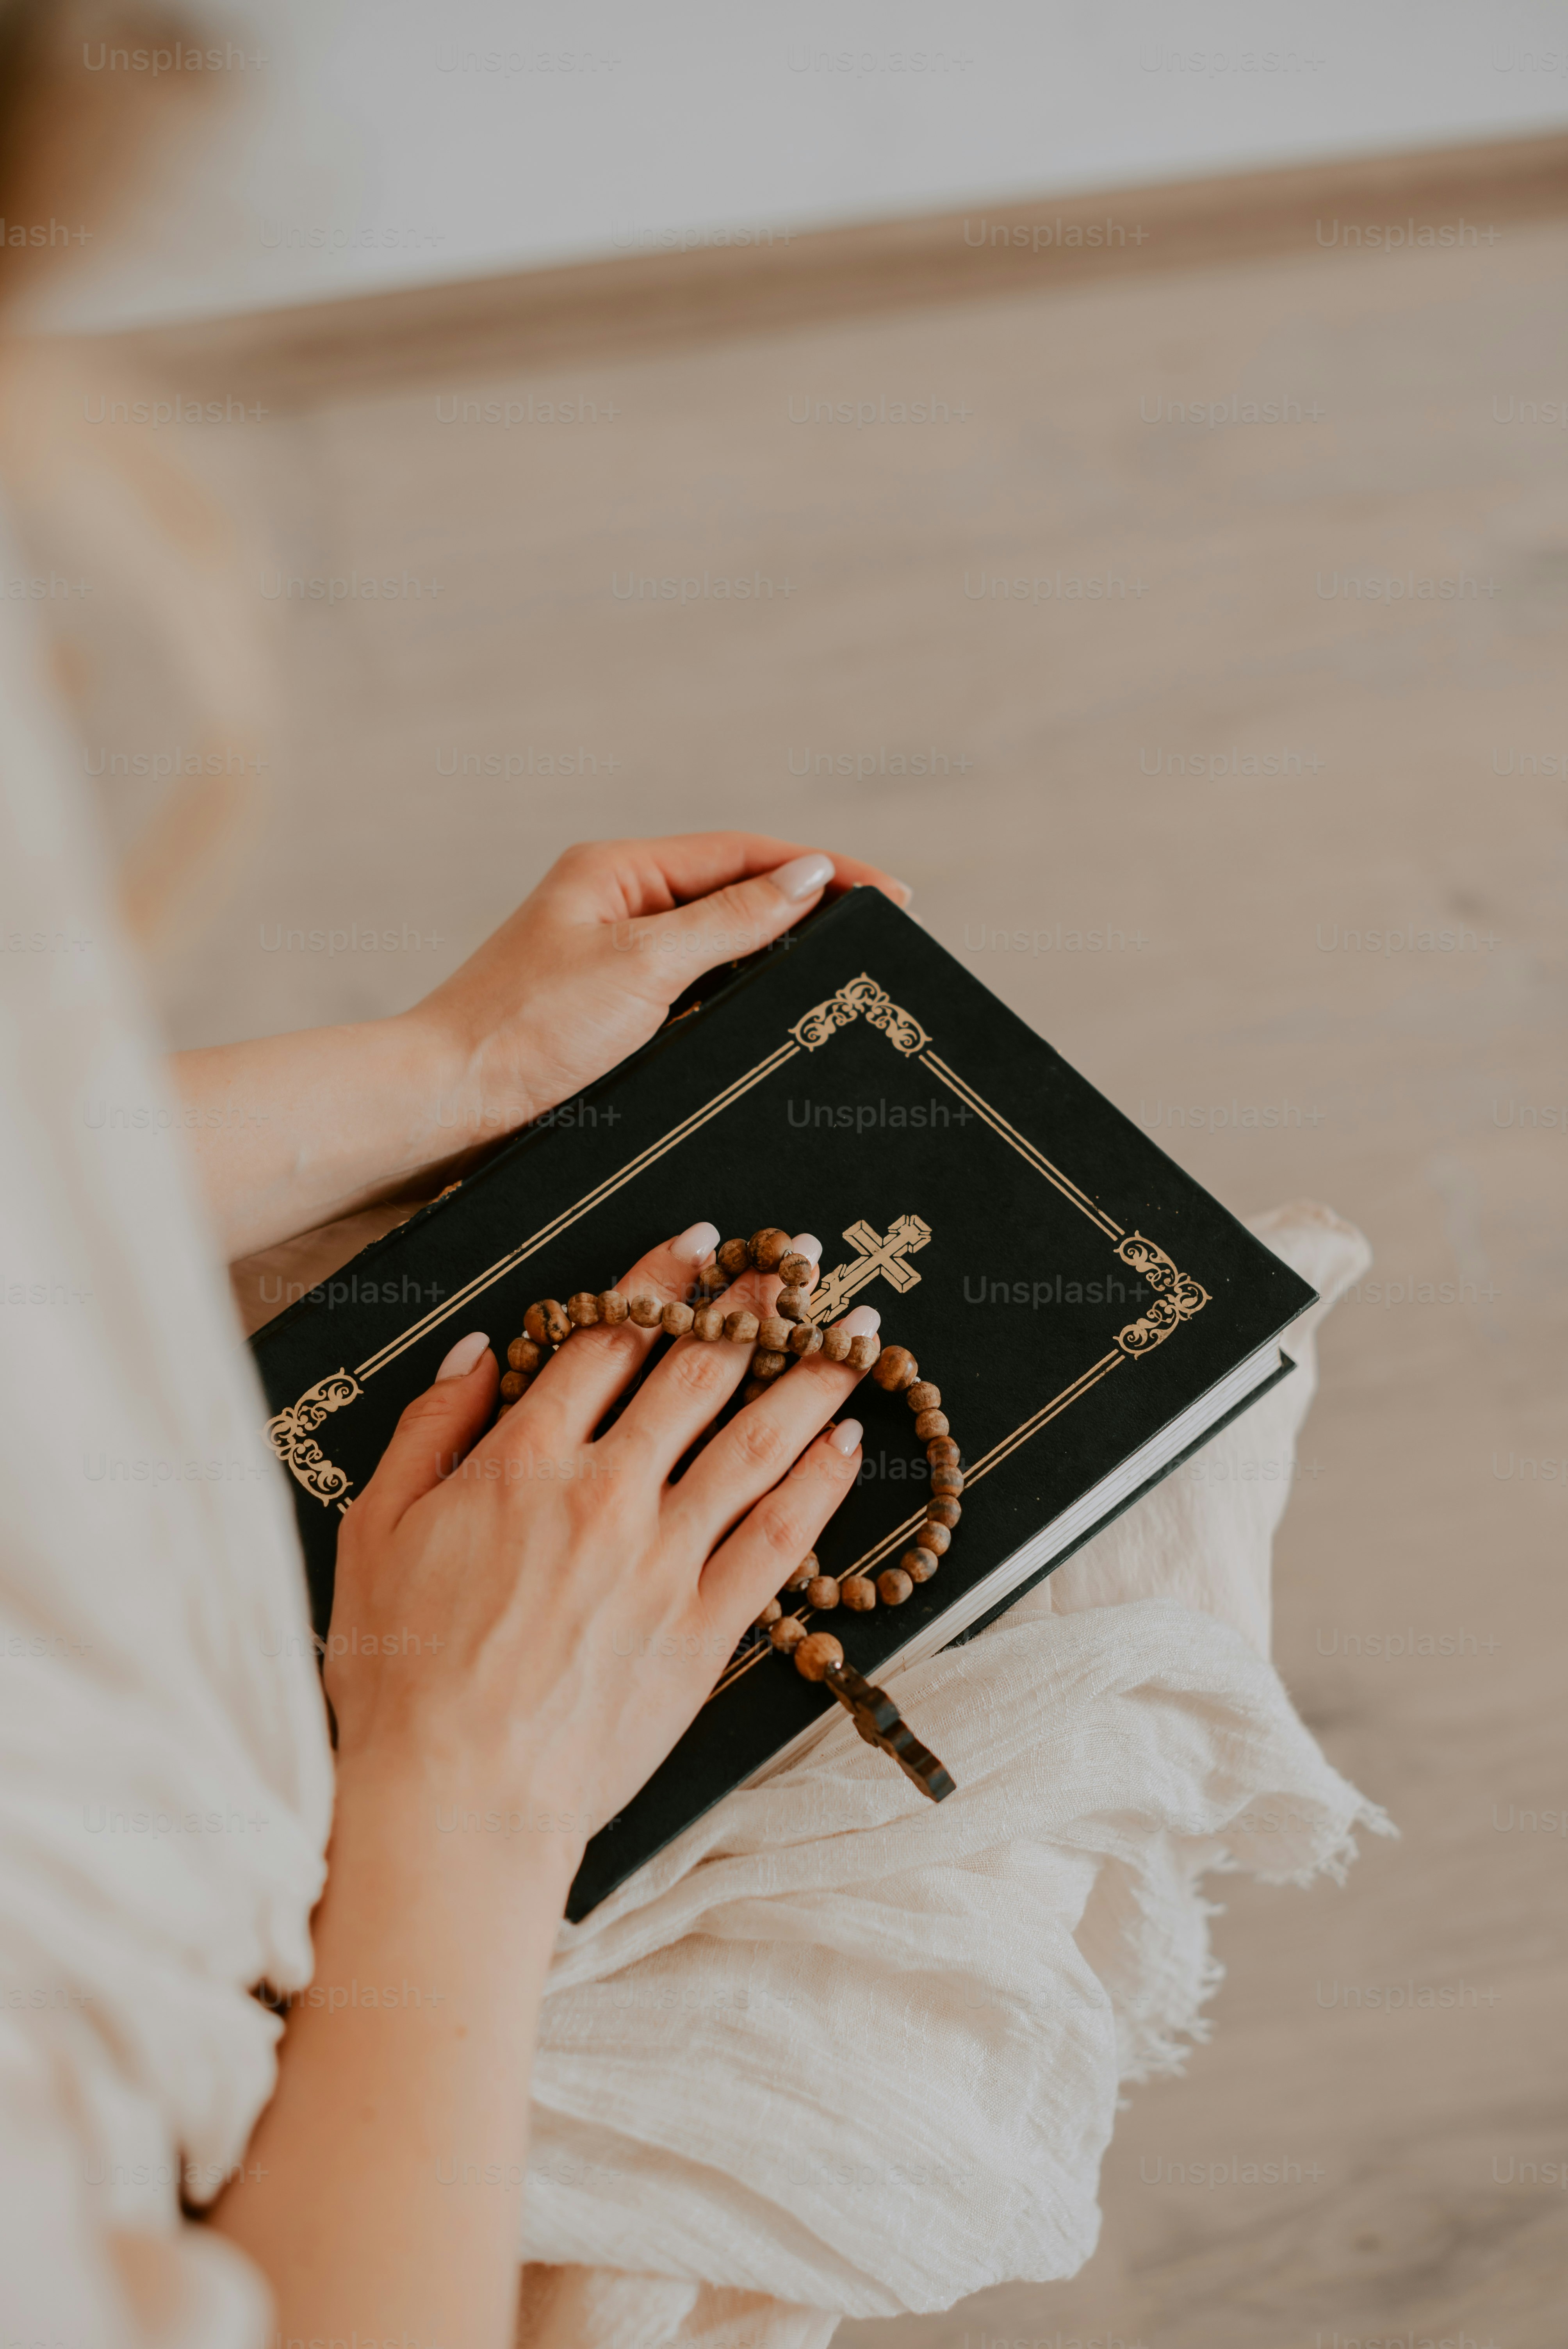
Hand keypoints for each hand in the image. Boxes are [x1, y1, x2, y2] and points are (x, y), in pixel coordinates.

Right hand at [324, 1222, 875, 1862]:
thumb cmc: (398, 1671)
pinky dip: (818, 1484)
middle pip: (697, 1372)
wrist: (452, 1797)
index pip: (608, 1339)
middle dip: (753, 1306)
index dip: (660, 1279)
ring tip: (853, 1336)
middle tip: (795, 1262)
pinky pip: (777, 1539)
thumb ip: (430, 1428)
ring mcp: (662, 1561)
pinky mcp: (702, 1629)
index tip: (699, 1246)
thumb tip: (482, 1351)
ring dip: (810, 1378)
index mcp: (524, 1460)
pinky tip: (845, 1445)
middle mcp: (605, 1493)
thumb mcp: (375, 1528)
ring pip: (756, 1443)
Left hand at [412, 831, 909, 1148]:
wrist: (445, 1106)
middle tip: (882, 940)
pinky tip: (773, 1019)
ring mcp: (611, 959)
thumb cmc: (525, 1031)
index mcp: (617, 870)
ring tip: (842, 978)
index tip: (891, 895)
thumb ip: (730, 920)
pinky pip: (692, 993)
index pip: (745, 855)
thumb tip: (806, 877)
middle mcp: (614, 904)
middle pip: (736, 894)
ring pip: (717, 948)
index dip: (824, 871)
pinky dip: (738, 999)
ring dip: (775, 958)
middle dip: (809, 912)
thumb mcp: (643, 966)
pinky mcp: (608, 1013)